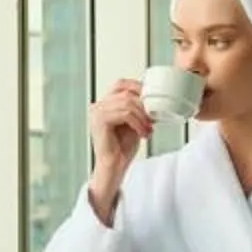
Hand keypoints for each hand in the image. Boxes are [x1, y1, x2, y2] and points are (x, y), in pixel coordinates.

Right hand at [85, 80, 151, 222]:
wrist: (114, 167)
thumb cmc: (122, 147)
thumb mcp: (134, 122)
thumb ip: (138, 109)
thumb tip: (155, 98)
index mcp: (104, 103)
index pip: (121, 84)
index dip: (138, 88)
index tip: (153, 100)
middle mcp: (98, 106)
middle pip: (125, 92)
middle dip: (144, 104)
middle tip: (153, 118)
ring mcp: (97, 113)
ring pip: (127, 103)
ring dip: (143, 116)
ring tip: (149, 129)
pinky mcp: (100, 122)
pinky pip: (124, 114)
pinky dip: (138, 122)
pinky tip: (143, 133)